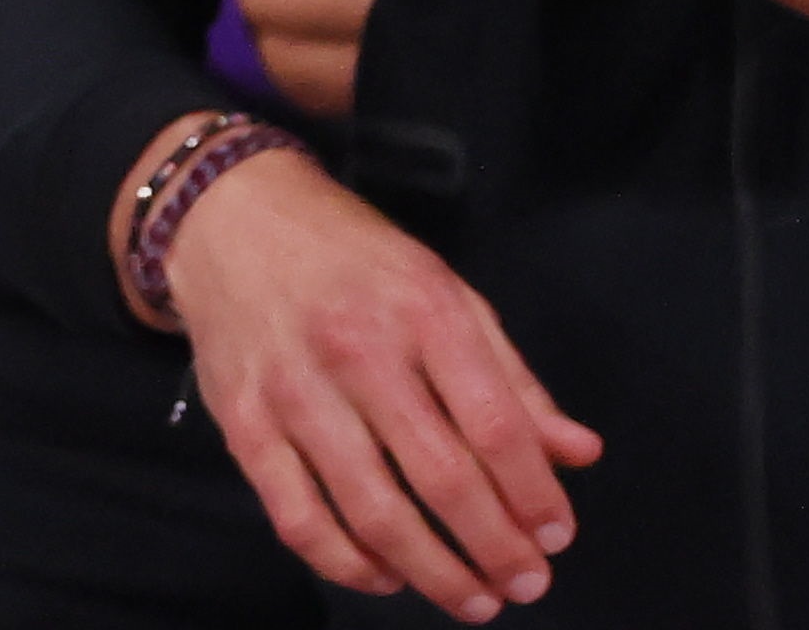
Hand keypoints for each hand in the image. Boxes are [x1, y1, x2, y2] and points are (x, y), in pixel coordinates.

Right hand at [156, 140, 597, 618]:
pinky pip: (298, 518)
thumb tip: (578, 454)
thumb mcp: (445, 290)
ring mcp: (293, 391)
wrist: (230, 217)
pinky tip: (385, 577)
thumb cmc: (352, 257)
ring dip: (433, 573)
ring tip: (474, 599)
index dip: (534, 494)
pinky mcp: (242, 423)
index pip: (494, 425)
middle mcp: (358, 351)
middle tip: (527, 584)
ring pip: (373, 511)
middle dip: (495, 547)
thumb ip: (511, 377)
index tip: (557, 537)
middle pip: (441, 478)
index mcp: (422, 311)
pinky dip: (347, 565)